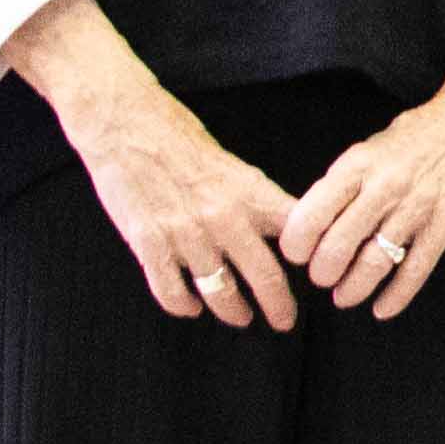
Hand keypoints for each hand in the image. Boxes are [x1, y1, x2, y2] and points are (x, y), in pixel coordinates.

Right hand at [4, 0, 304, 326]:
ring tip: (241, 318)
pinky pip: (171, 291)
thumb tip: (281, 230)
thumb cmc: (179, 136)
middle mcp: (224, 217)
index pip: (299, 236)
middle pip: (266, 277)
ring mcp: (186, 234)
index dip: (314, 262)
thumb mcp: (232, 165)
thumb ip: (253, 200)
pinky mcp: (149, 243)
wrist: (124, 122)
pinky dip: (184, 306)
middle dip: (280, 307)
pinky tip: (191, 308)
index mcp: (251, 192)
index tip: (320, 279)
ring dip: (233, 311)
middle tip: (285, 321)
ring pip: (220, 292)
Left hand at [281, 56, 444, 322]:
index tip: (295, 254)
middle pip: (340, 243)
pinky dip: (397, 295)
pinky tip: (383, 308)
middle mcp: (386, 186)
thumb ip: (345, 182)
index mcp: (359, 164)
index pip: (315, 211)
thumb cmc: (418, 135)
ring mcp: (418, 207)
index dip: (298, 241)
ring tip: (344, 296)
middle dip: (323, 271)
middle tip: (321, 278)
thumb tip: (316, 222)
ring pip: (375, 262)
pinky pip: (416, 269)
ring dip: (354, 287)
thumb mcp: (371, 147)